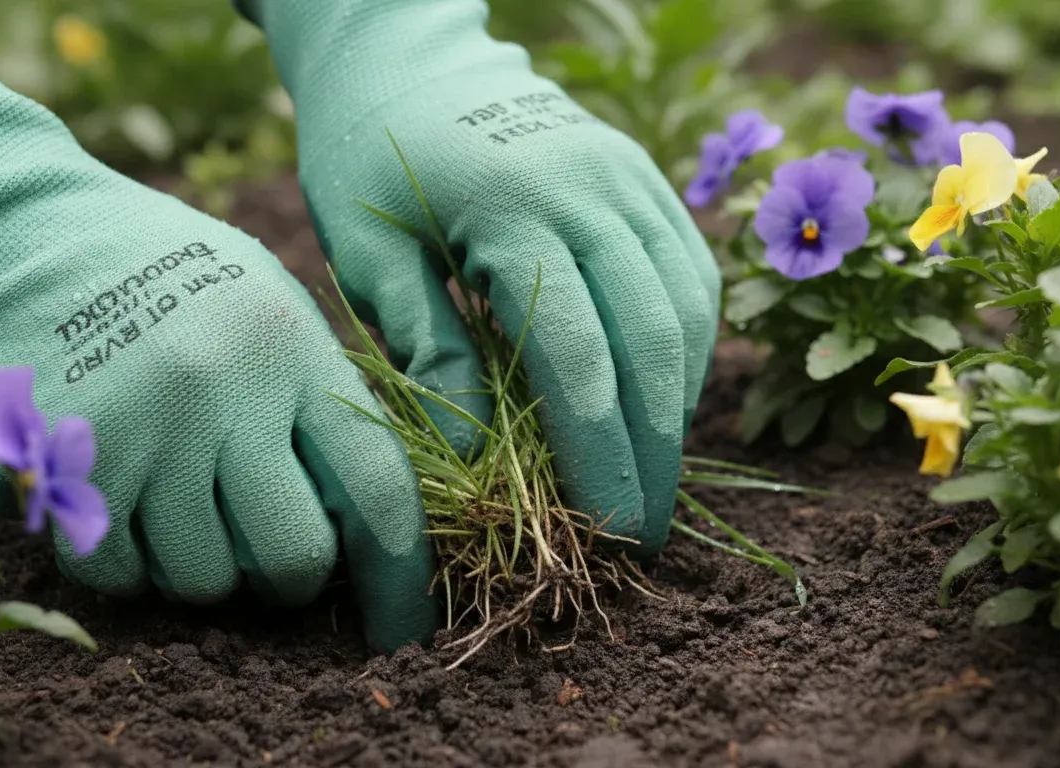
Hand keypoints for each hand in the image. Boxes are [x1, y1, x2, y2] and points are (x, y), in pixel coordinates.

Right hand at [0, 25, 434, 651]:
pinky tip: (120, 504)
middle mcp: (223, 392)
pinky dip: (125, 562)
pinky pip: (115, 573)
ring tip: (182, 505)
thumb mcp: (265, 300)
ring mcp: (139, 428)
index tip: (404, 627)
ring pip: (201, 580)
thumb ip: (318, 396)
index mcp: (291, 348)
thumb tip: (368, 517)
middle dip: (293, 580)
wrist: (16, 227)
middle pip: (293, 556)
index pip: (378, 485)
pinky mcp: (56, 461)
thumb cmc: (164, 272)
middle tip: (273, 557)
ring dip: (202, 568)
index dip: (400, 575)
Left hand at [250, 0, 720, 554]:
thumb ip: (430, 350)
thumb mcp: (369, 255)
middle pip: (648, 341)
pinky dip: (688, 343)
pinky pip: (690, 269)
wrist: (408, 60)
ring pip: (685, 307)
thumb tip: (476, 461)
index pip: (578, 357)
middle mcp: (591, 189)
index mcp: (513, 211)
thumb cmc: (369, 161)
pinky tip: (668, 397)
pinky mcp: (644, 175)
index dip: (600, 453)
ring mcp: (628, 176)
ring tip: (659, 475)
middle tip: (646, 529)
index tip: (608, 526)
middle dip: (653, 447)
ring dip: (680, 401)